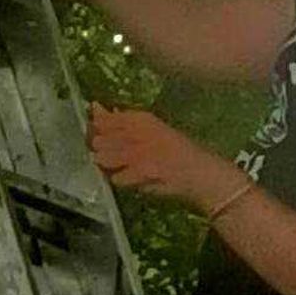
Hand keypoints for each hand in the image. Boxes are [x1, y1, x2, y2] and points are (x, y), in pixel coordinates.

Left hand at [87, 104, 221, 206]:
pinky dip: (120, 181)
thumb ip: (126, 122)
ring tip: (122, 168)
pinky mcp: (140, 172)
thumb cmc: (179, 151)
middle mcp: (137, 131)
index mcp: (141, 118)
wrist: (200, 173)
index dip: (95, 129)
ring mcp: (138, 153)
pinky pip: (116, 178)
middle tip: (111, 156)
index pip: (104, 119)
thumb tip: (100, 112)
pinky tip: (131, 180)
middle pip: (99, 139)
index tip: (95, 134)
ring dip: (107, 165)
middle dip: (99, 149)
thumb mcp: (154, 129)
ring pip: (103, 158)